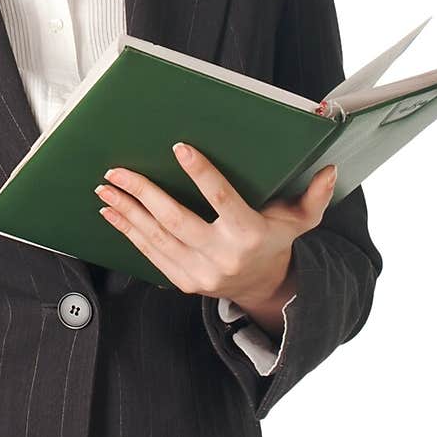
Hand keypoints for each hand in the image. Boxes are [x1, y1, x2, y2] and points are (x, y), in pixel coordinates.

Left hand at [95, 144, 337, 304]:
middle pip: (176, 220)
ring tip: (106, 188)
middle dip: (144, 193)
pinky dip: (128, 232)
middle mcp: (222, 256)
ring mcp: (200, 272)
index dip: (201, 173)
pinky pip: (150, 254)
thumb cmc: (276, 242)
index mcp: (249, 235)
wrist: (262, 288)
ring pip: (156, 237)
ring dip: (127, 211)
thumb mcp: (300, 220)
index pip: (222, 199)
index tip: (180, 147)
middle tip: (118, 170)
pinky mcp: (183, 281)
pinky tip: (112, 212)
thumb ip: (315, 196)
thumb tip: (331, 169)